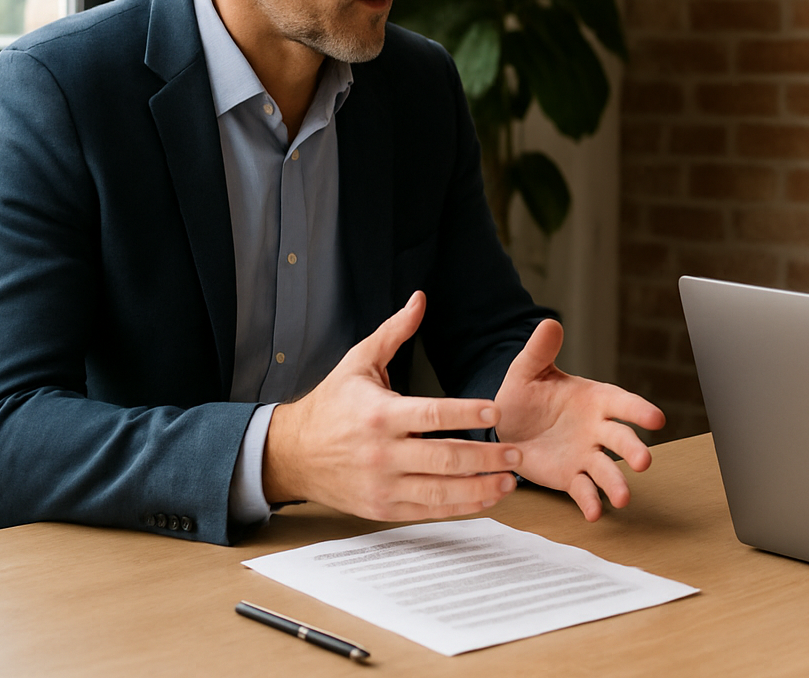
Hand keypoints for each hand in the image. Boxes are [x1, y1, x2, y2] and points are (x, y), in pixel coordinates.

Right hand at [262, 291, 523, 520]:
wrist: (291, 454)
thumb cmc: (330, 404)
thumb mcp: (358, 362)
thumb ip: (394, 332)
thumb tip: (419, 298)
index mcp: (380, 414)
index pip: (432, 414)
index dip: (466, 413)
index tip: (497, 411)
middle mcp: (382, 452)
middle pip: (443, 457)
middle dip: (485, 457)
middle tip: (517, 452)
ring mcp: (382, 484)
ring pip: (439, 490)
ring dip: (479, 488)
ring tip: (510, 480)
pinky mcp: (381, 507)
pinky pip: (428, 511)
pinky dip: (459, 507)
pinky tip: (485, 498)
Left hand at [495, 319, 665, 520]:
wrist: (506, 425)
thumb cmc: (527, 394)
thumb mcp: (529, 369)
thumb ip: (540, 350)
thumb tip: (549, 323)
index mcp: (595, 399)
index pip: (623, 403)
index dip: (639, 410)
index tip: (656, 419)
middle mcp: (597, 429)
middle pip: (621, 440)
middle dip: (633, 450)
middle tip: (644, 462)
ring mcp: (586, 455)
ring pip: (607, 470)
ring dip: (617, 484)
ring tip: (623, 498)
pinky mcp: (570, 477)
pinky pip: (584, 490)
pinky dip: (590, 502)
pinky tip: (595, 513)